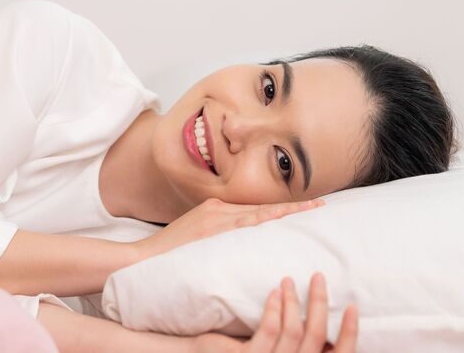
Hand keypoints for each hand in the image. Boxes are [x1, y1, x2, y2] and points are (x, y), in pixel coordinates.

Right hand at [132, 197, 325, 262]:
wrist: (141, 258)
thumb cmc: (169, 254)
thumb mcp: (197, 238)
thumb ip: (220, 235)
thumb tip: (244, 244)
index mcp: (216, 209)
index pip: (256, 209)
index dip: (283, 207)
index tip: (307, 206)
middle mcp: (219, 210)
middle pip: (263, 208)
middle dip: (293, 207)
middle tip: (321, 205)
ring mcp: (216, 218)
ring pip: (260, 213)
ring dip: (288, 212)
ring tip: (313, 210)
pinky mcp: (211, 229)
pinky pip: (246, 225)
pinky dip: (267, 221)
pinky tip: (286, 222)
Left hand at [191, 273, 357, 352]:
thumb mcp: (277, 351)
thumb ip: (297, 343)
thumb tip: (317, 315)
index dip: (349, 333)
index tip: (352, 306)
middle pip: (315, 336)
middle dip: (319, 304)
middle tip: (318, 276)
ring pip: (293, 331)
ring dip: (293, 300)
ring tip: (289, 280)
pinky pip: (268, 330)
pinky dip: (274, 308)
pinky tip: (274, 292)